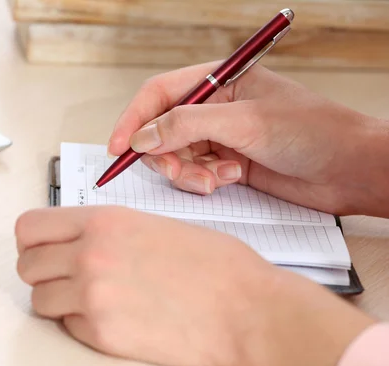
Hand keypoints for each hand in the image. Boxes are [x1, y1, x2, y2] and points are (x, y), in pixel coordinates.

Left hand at [16, 206, 374, 365]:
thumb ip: (102, 230)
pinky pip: (68, 327)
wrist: (245, 307)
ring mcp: (92, 297)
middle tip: (63, 276)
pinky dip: (82, 324)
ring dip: (58, 300)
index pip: (29, 227)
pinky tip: (114, 316)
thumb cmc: (212, 264)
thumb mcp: (151, 224)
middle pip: (26, 266)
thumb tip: (70, 241)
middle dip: (41, 272)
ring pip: (39, 301)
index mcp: (102, 221)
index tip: (40, 248)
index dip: (31, 240)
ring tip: (91, 298)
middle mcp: (89, 256)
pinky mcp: (102, 335)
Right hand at [108, 62, 388, 216]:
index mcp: (219, 81)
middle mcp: (215, 108)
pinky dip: (204, 181)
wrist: (349, 170)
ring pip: (177, 156)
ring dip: (188, 172)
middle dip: (165, 155)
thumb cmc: (312, 131)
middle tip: (179, 172)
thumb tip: (142, 137)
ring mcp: (220, 137)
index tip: (119, 147)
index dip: (134, 119)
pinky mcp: (227, 164)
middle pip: (162, 130)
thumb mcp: (244, 122)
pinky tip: (230, 179)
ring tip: (216, 179)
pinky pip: (196, 174)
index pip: (160, 94)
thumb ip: (187, 126)